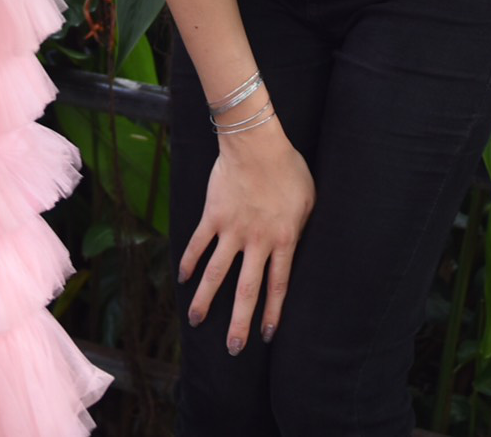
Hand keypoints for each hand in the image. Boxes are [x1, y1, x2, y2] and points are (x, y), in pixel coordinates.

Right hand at [181, 118, 314, 353]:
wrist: (256, 142)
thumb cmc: (288, 167)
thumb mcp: (309, 200)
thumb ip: (301, 227)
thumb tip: (298, 245)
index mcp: (283, 240)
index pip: (278, 286)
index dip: (273, 314)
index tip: (267, 335)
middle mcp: (256, 241)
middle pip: (246, 290)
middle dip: (239, 322)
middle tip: (232, 347)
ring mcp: (231, 230)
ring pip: (216, 274)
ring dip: (205, 300)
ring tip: (195, 321)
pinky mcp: (212, 216)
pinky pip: (197, 244)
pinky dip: (188, 262)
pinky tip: (182, 279)